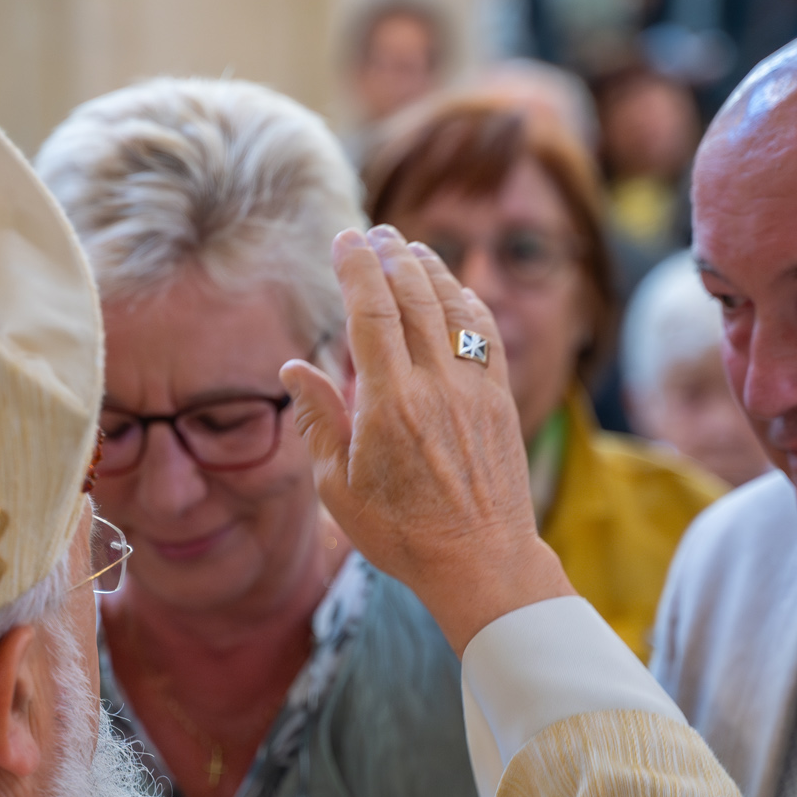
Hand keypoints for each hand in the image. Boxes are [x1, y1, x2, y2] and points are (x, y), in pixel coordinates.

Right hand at [282, 226, 573, 653]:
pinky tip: (454, 291)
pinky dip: (468, 303)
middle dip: (391, 256)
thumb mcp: (338, 487)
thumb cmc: (401, 533)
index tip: (345, 240)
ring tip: (410, 248)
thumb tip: (295, 367)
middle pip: (413, 297)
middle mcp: (435, 386)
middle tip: (375, 234)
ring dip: (430, 271)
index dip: (357, 268)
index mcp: (388, 405)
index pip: (371, 312)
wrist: (481, 563)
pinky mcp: (502, 401)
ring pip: (453, 308)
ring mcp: (475, 390)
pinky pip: (486, 335)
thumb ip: (318, 419)